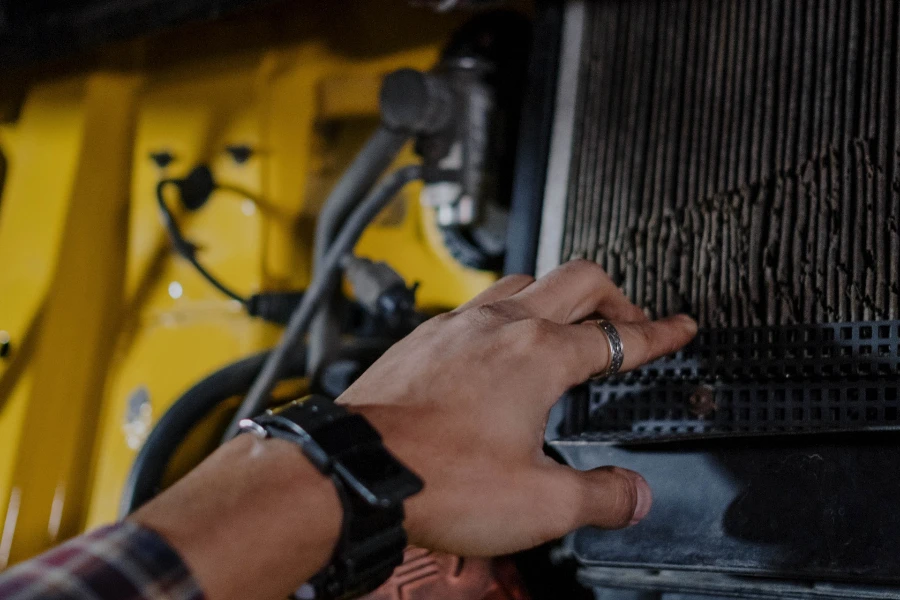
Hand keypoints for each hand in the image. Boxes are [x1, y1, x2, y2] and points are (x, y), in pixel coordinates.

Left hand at [339, 259, 696, 556]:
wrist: (356, 469)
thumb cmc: (437, 479)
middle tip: (630, 322)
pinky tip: (499, 346)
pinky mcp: (425, 337)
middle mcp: (501, 326)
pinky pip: (478, 305)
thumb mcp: (539, 504)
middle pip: (577, 279)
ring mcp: (459, 325)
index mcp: (540, 356)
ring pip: (524, 281)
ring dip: (557, 296)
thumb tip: (633, 495)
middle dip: (616, 297)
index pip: (620, 338)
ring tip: (567, 326)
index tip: (680, 328)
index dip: (660, 335)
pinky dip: (506, 314)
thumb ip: (601, 497)